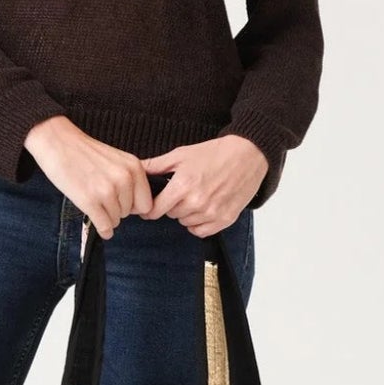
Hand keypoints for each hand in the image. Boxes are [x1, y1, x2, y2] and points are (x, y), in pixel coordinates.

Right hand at [22, 116, 155, 236]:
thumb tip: (136, 207)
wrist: (57, 142)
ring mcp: (107, 190)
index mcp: (134, 167)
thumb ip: (129, 179)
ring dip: (106, 217)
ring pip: (116, 220)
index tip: (123, 205)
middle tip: (102, 200)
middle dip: (117, 210)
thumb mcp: (117, 160)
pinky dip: (102, 229)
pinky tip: (97, 224)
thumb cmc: (84, 152)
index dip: (134, 207)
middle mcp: (124, 179)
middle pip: (129, 213)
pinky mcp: (89, 201)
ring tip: (94, 204)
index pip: (146, 203)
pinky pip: (104, 226)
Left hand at [140, 135, 267, 235]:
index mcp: (182, 185)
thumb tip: (135, 170)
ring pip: (185, 223)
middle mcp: (196, 202)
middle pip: (170, 216)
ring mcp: (212, 212)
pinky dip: (199, 223)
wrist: (248, 155)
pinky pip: (201, 231)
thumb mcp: (181, 154)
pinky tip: (204, 208)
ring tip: (196, 196)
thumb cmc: (214, 153)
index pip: (155, 210)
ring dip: (186, 214)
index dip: (149, 209)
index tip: (149, 207)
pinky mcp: (225, 219)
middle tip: (181, 192)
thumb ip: (156, 165)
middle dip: (171, 206)